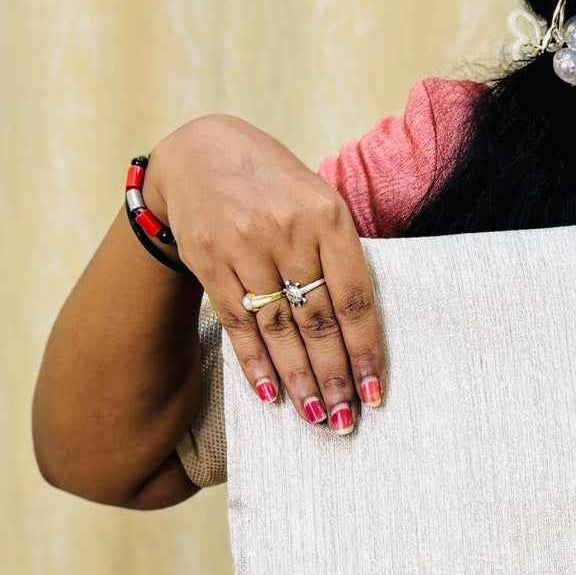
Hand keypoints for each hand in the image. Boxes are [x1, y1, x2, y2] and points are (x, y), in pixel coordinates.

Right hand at [145, 114, 385, 429]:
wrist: (201, 153)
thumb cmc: (275, 186)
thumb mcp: (318, 200)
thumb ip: (340, 255)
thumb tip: (364, 332)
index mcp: (327, 215)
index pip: (354, 297)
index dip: (366, 350)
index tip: (374, 391)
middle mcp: (286, 230)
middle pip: (318, 320)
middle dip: (334, 376)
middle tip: (345, 420)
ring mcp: (245, 246)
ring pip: (279, 328)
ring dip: (299, 379)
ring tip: (316, 416)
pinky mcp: (210, 262)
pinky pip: (239, 324)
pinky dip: (256, 364)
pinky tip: (272, 395)